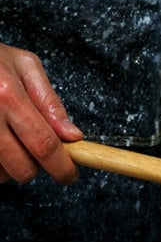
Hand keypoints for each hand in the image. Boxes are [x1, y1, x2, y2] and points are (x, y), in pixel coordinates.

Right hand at [0, 43, 81, 184]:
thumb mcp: (24, 65)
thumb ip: (50, 102)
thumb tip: (73, 136)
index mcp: (7, 95)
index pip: (44, 144)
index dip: (62, 167)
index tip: (69, 175)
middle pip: (22, 167)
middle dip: (35, 167)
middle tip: (32, 150)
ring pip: (0, 174)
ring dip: (10, 167)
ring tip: (6, 138)